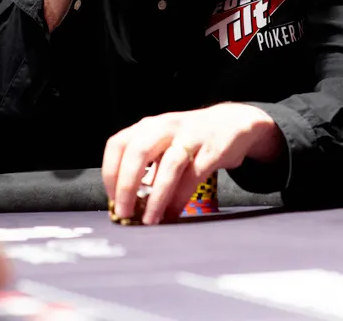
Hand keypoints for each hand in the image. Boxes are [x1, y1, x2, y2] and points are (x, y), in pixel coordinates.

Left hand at [102, 103, 284, 224]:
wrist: (232, 122)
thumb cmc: (190, 139)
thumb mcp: (164, 144)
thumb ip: (147, 168)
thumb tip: (128, 203)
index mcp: (149, 126)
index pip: (118, 144)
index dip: (110, 173)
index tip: (112, 199)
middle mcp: (166, 126)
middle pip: (138, 151)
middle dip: (127, 185)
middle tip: (124, 212)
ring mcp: (191, 136)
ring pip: (169, 165)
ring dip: (157, 196)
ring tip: (150, 220)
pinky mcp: (212, 149)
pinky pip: (194, 176)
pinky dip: (181, 198)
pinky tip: (174, 213)